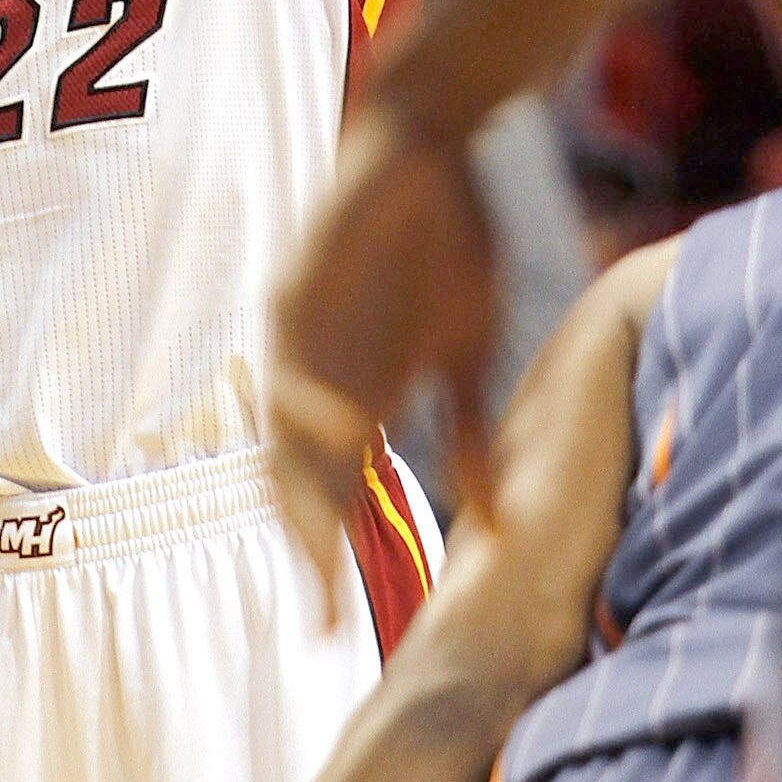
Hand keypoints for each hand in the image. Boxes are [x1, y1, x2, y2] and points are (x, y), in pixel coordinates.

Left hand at [271, 97, 497, 587]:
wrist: (431, 147)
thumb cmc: (450, 244)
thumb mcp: (469, 349)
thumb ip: (471, 431)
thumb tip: (501, 529)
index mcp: (361, 397)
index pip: (332, 496)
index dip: (330, 561)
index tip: (337, 633)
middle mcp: (320, 377)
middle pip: (295, 480)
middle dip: (308, 548)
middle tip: (321, 615)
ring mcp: (303, 338)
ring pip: (281, 432)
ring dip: (300, 491)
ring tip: (318, 553)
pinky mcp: (295, 293)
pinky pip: (292, 364)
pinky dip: (314, 404)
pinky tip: (344, 432)